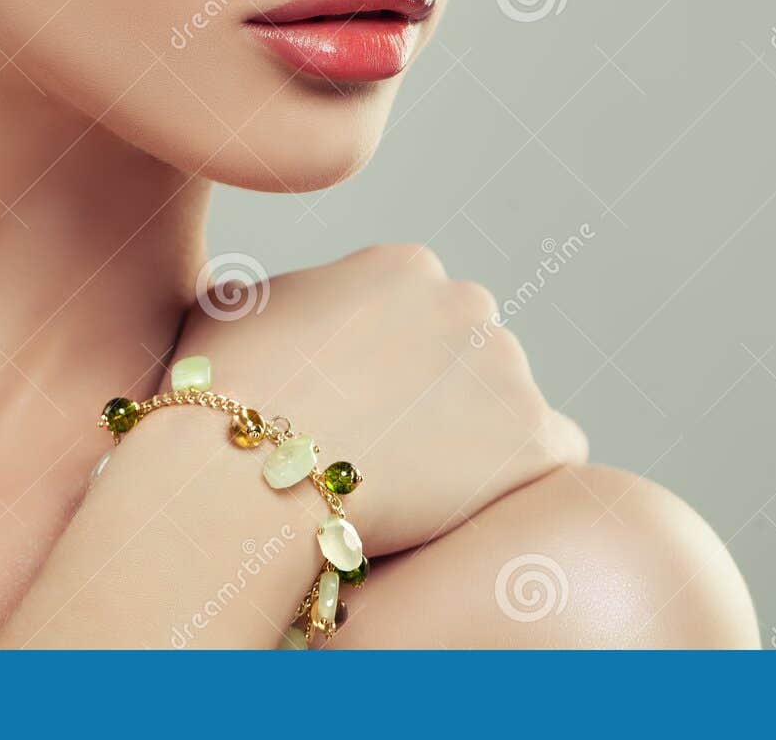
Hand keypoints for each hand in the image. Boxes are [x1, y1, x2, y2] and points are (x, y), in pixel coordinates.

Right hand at [169, 244, 588, 556]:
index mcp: (404, 267)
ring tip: (421, 491)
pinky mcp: (533, 436)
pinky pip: (553, 455)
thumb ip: (279, 299)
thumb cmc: (222, 399)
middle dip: (443, 400)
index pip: (423, 317)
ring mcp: (507, 367)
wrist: (246, 474)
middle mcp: (468, 302)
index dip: (396, 371)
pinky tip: (473, 507)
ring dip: (478, 443)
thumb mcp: (233, 312)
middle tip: (397, 456)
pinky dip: (518, 481)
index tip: (368, 412)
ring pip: (510, 407)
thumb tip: (266, 301)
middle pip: (471, 357)